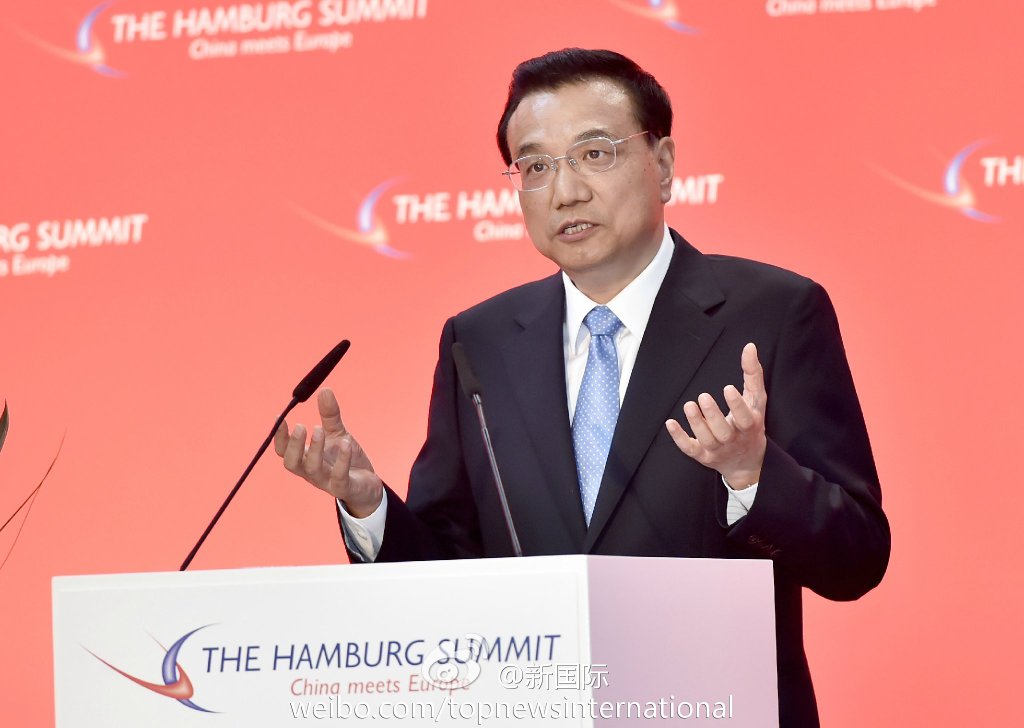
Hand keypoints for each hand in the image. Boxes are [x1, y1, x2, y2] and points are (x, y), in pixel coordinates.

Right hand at [273, 388, 383, 516]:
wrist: (366, 485)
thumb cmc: (346, 459)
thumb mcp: (337, 434)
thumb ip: (329, 415)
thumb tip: (324, 389)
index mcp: (305, 459)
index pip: (284, 451)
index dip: (279, 436)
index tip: (280, 417)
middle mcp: (311, 472)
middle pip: (292, 463)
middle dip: (293, 444)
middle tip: (301, 425)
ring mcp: (326, 482)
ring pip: (312, 470)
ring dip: (314, 449)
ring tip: (319, 429)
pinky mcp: (344, 488)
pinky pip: (339, 477)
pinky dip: (341, 460)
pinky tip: (345, 442)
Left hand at [665, 343, 766, 488]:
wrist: (747, 461)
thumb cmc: (751, 424)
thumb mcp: (757, 400)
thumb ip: (753, 374)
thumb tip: (749, 347)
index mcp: (750, 426)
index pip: (745, 418)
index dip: (737, 405)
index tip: (727, 388)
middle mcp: (734, 440)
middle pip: (724, 432)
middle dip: (713, 415)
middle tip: (703, 396)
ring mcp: (717, 449)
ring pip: (706, 439)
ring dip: (697, 423)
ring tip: (689, 405)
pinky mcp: (703, 456)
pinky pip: (690, 449)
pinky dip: (679, 438)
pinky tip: (670, 423)